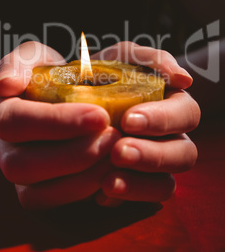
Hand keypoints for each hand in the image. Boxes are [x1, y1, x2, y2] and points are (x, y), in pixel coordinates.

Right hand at [0, 41, 120, 209]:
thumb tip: (4, 85)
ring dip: (79, 177)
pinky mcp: (28, 188)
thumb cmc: (43, 71)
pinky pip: (45, 201)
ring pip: (32, 190)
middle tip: (113, 137)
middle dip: (72, 154)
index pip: (14, 120)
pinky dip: (78, 191)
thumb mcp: (32, 56)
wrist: (49, 91)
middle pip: (20, 163)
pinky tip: (107, 171)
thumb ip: (18, 63)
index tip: (100, 114)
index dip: (56, 121)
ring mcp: (11, 169)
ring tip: (115, 154)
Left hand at [92, 42, 199, 206]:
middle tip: (118, 151)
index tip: (129, 119)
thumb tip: (184, 79)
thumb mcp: (121, 57)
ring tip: (108, 180)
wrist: (71, 95)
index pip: (186, 114)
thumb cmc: (104, 74)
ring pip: (168, 184)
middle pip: (184, 154)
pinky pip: (140, 200)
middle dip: (153, 155)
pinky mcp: (136, 183)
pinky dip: (123, 197)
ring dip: (141, 183)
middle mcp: (170, 137)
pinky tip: (100, 192)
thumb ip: (151, 59)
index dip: (163, 119)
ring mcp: (155, 164)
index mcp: (171, 105)